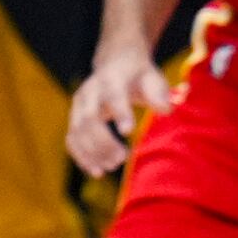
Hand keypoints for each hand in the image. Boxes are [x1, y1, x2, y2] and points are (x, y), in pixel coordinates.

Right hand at [66, 41, 172, 176]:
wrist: (117, 65)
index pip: (113, 96)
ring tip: (112, 166)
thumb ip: (158, 94)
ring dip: (92, 153)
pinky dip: (82, 157)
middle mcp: (90, 92)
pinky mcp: (75, 118)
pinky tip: (96, 172)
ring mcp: (79, 106)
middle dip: (103, 141)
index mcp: (111, 80)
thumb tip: (165, 110)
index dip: (120, 113)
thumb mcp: (153, 79)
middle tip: (122, 158)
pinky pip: (72, 140)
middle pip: (89, 118)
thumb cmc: (140, 76)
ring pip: (77, 132)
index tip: (128, 131)